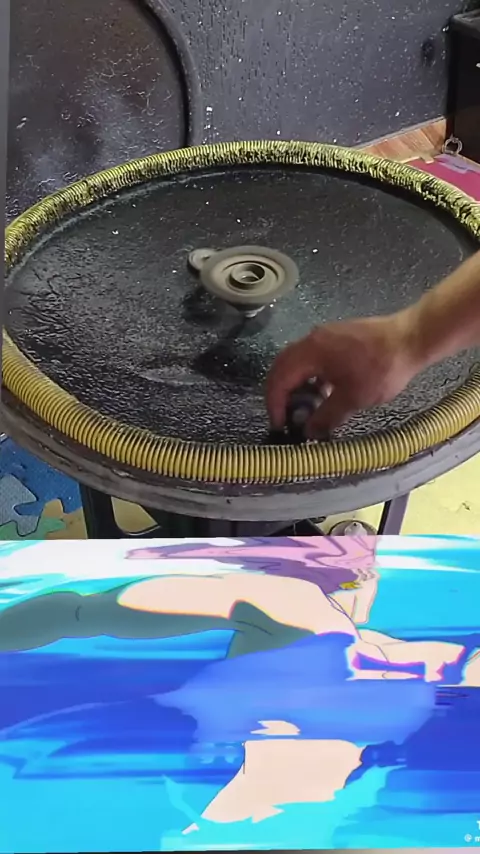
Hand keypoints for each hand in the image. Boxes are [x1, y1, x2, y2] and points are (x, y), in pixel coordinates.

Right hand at [265, 310, 421, 437]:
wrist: (412, 339)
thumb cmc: (381, 369)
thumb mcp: (353, 399)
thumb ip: (326, 416)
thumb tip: (308, 431)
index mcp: (310, 351)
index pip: (279, 378)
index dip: (275, 404)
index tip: (280, 425)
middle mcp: (312, 339)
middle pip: (283, 367)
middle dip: (280, 394)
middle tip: (285, 418)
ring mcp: (325, 336)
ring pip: (299, 362)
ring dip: (297, 386)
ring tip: (305, 410)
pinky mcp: (338, 338)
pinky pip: (314, 359)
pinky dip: (311, 377)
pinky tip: (324, 393)